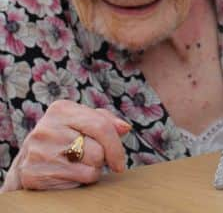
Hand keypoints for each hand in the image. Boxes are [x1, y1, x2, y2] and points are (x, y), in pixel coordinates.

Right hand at [0, 100, 130, 191]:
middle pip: (98, 151)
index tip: (120, 162)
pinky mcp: (32, 175)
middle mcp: (47, 128)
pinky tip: (66, 175)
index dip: (116, 147)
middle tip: (89, 158)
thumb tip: (125, 128)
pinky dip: (78, 183)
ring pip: (90, 169)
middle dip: (100, 159)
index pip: (101, 127)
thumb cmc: (64, 136)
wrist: (26, 161)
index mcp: (61, 109)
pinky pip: (75, 185)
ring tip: (77, 165)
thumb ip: (105, 121)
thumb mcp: (82, 121)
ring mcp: (38, 151)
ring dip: (91, 171)